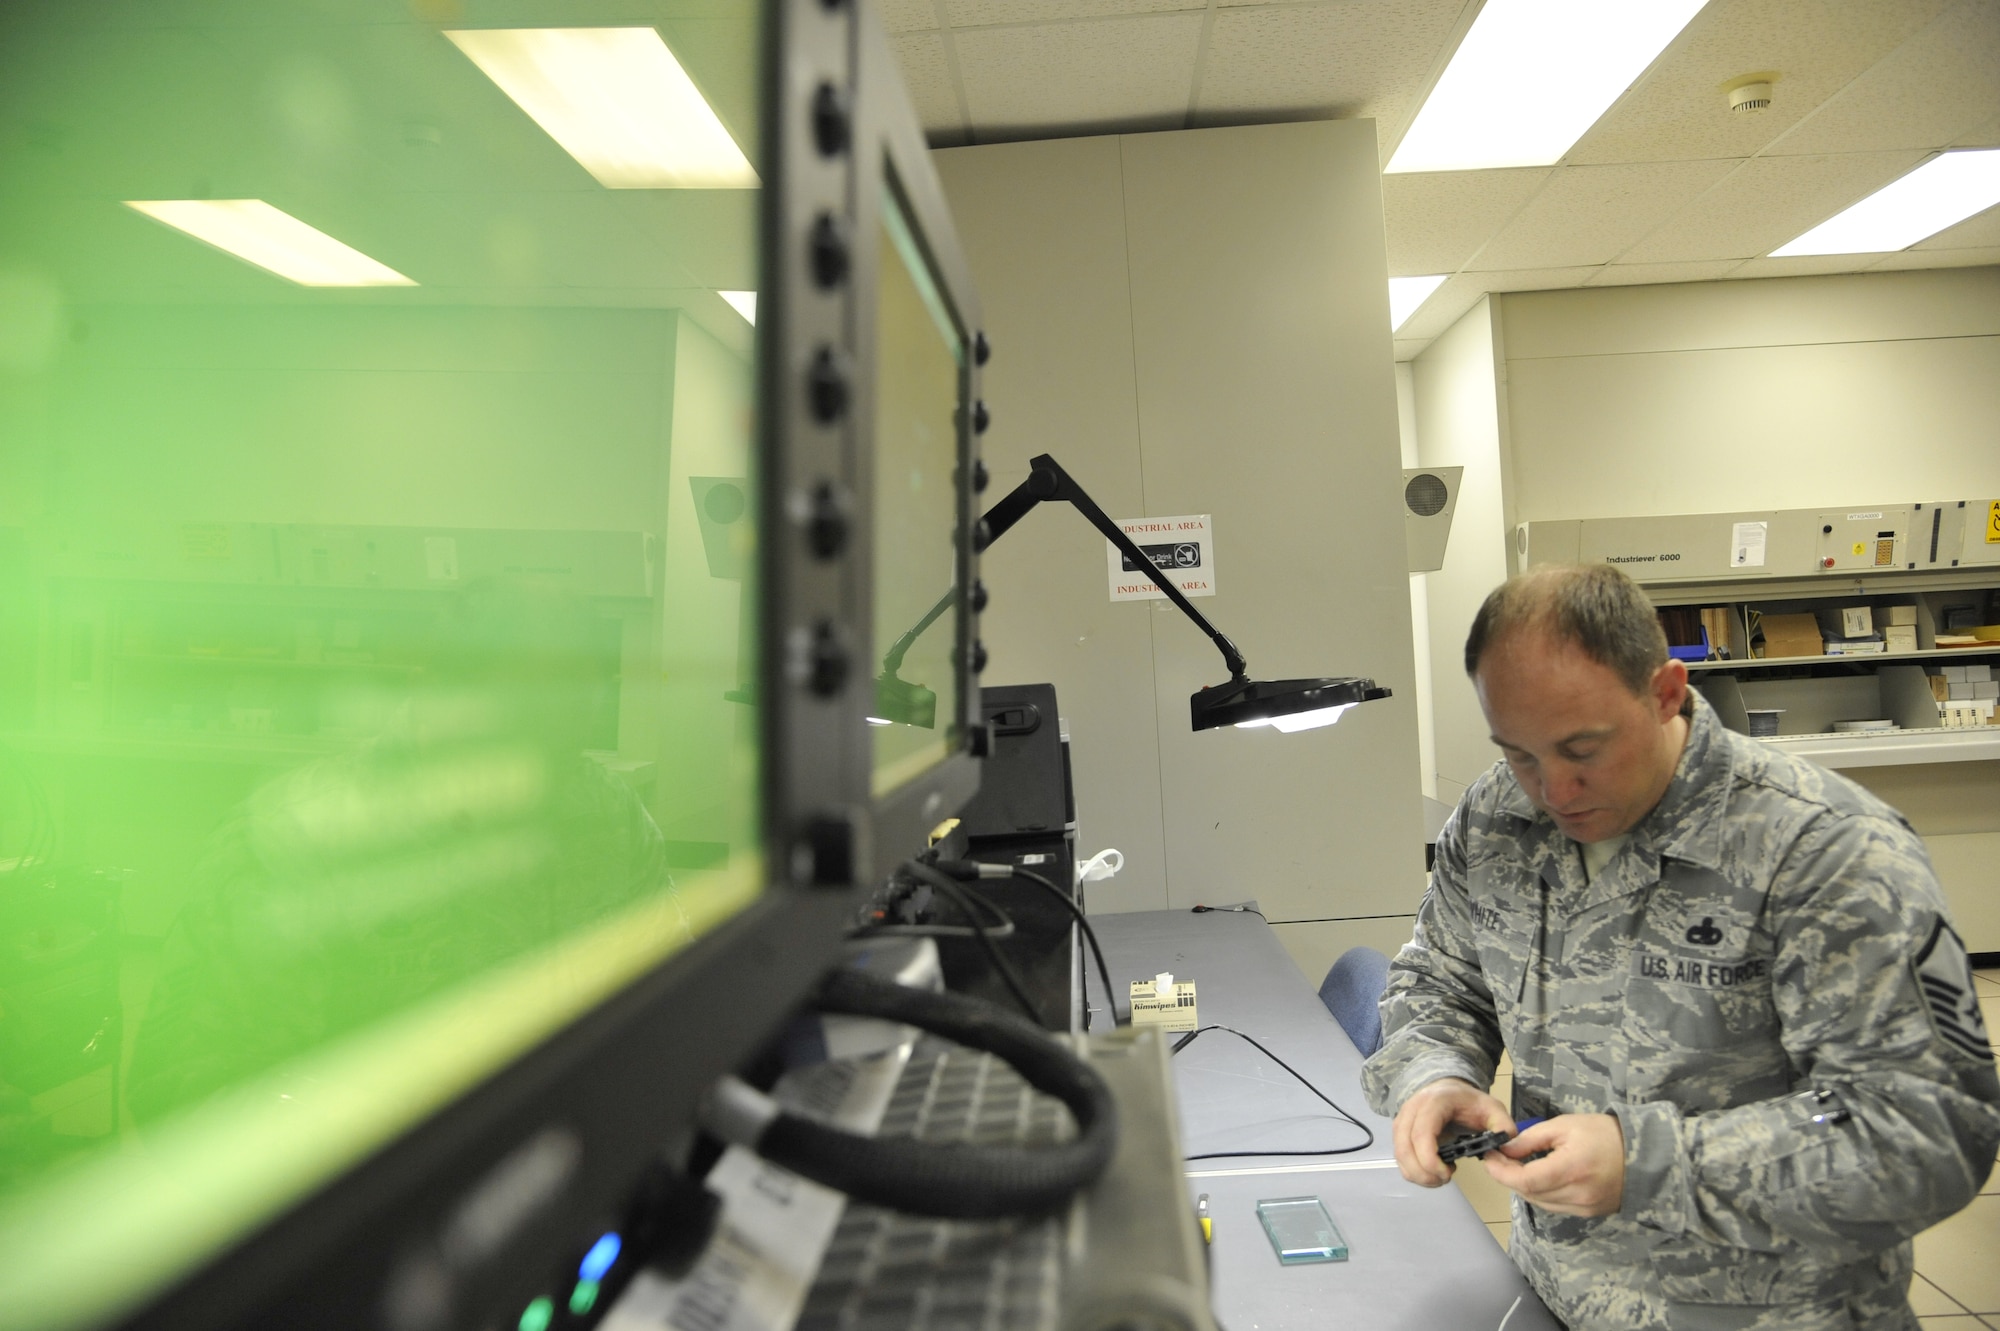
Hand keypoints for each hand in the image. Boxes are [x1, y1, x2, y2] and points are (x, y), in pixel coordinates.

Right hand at [1391, 1078, 1512, 1187]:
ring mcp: (1402, 1121)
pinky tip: (1433, 1170)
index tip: (1448, 1174)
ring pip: (1400, 1156)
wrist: (1449, 1090)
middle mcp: (1412, 1110)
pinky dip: (1414, 1171)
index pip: (1422, 1134)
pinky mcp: (1399, 1132)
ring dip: (1418, 1175)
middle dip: (1424, 1174)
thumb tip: (1506, 1148)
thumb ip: (1503, 1125)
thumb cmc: (1469, 1101)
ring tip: (1442, 1176)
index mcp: (1434, 1102)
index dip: (1430, 1159)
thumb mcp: (1492, 1108)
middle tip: (1445, 1179)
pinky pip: (1400, 1158)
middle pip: (1405, 1149)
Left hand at [1482, 1112, 1625, 1216]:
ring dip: (1524, 1186)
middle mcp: (1578, 1195)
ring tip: (1517, 1166)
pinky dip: (1541, 1193)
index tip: (1488, 1157)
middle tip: (1498, 1159)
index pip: (1525, 1180)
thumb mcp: (1565, 1126)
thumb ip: (1531, 1139)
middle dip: (1508, 1177)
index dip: (1501, 1172)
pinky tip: (1539, 1177)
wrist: (1644, 1155)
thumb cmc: (1604, 1134)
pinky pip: (1555, 1206)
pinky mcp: (1589, 1213)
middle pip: (1530, 1194)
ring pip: (1540, 1203)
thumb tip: (1505, 1150)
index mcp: (1571, 1169)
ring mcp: (1584, 1208)